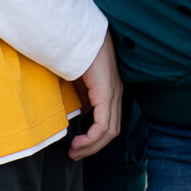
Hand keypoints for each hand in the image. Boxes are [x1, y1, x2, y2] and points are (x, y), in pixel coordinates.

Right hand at [69, 31, 121, 157]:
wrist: (77, 36)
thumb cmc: (74, 53)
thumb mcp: (76, 80)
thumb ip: (80, 95)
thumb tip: (77, 110)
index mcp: (110, 90)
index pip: (109, 122)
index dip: (95, 138)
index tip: (77, 146)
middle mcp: (116, 94)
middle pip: (111, 131)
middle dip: (93, 147)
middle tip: (75, 154)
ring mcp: (113, 94)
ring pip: (109, 132)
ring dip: (91, 146)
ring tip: (74, 152)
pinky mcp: (107, 94)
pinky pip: (103, 125)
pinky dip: (91, 138)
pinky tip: (78, 142)